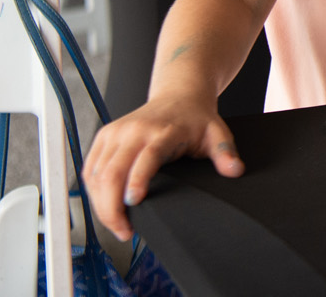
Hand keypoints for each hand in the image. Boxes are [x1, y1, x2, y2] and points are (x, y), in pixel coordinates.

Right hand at [82, 96, 242, 240]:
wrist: (179, 95)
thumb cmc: (196, 119)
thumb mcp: (217, 133)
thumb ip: (225, 152)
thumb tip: (235, 170)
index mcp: (163, 131)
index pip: (146, 157)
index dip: (137, 180)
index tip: (134, 203)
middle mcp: (134, 130)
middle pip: (112, 171)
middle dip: (112, 207)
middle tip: (124, 231)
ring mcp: (116, 132)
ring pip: (97, 174)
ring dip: (101, 204)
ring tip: (117, 224)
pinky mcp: (104, 137)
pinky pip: (90, 169)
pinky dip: (93, 192)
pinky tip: (105, 207)